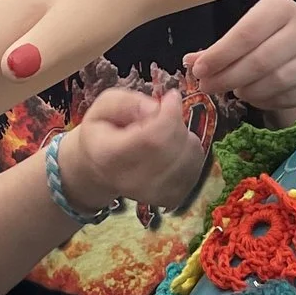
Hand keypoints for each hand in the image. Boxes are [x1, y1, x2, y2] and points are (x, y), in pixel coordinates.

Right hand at [61, 90, 209, 215]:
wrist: (99, 170)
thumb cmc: (102, 135)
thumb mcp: (103, 107)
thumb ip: (128, 102)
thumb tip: (157, 108)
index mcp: (110, 156)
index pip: (151, 138)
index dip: (169, 114)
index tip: (171, 97)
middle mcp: (132, 181)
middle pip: (173, 146)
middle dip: (176, 121)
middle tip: (162, 116)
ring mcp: (154, 193)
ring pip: (190, 156)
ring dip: (184, 136)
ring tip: (164, 134)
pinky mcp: (172, 197)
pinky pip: (196, 167)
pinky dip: (190, 152)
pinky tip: (173, 148)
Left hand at [189, 0, 295, 114]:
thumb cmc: (272, 36)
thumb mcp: (247, 31)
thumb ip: (219, 48)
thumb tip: (189, 62)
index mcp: (281, 8)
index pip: (246, 34)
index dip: (219, 56)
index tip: (198, 71)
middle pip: (260, 61)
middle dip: (229, 78)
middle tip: (208, 87)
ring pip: (276, 81)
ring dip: (248, 91)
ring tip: (234, 90)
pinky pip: (289, 97)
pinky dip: (266, 101)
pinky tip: (254, 96)